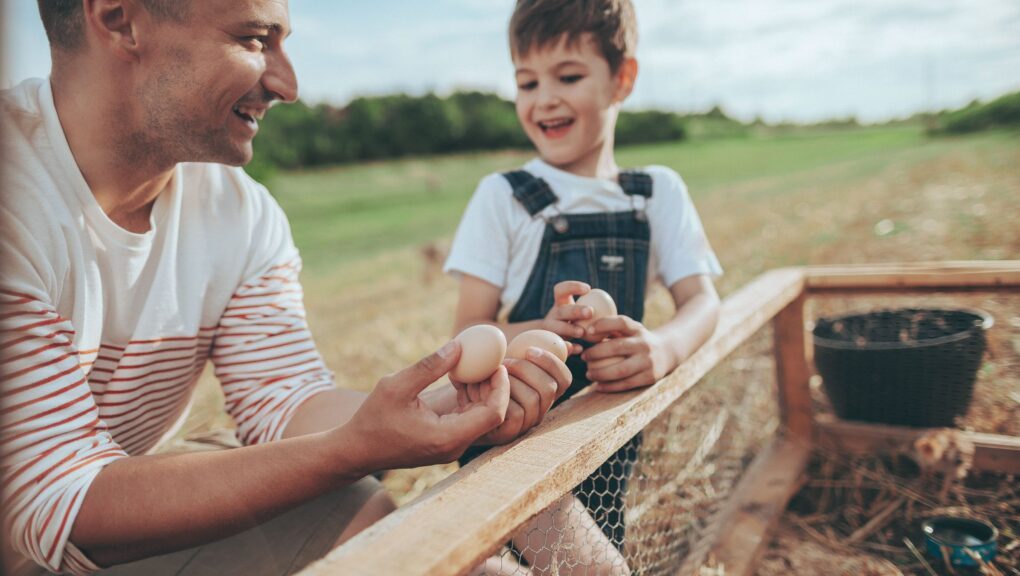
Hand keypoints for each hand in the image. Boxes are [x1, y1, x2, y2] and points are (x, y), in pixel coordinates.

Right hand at [341, 340, 509, 472]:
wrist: (357, 449)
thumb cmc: (373, 418)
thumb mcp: (396, 385)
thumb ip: (430, 366)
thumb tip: (459, 346)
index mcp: (447, 437)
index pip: (493, 414)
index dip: (501, 388)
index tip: (498, 365)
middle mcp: (455, 446)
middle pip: (492, 415)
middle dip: (493, 386)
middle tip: (489, 359)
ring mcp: (452, 446)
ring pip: (482, 416)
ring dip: (481, 390)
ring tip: (470, 365)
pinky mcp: (446, 440)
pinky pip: (468, 417)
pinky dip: (469, 397)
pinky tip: (457, 379)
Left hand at [463, 347, 571, 445]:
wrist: (451, 400)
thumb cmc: (476, 375)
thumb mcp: (501, 360)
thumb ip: (526, 352)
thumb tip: (566, 343)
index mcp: (541, 390)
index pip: (564, 379)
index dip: (553, 362)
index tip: (530, 349)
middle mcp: (537, 409)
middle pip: (551, 388)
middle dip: (528, 369)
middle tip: (505, 362)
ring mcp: (524, 424)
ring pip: (533, 400)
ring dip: (512, 382)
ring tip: (491, 374)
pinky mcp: (507, 434)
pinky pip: (514, 413)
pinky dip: (499, 396)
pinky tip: (482, 389)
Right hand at [539, 281, 591, 354]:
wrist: (557, 343)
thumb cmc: (579, 326)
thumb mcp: (582, 316)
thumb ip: (594, 314)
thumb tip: (617, 317)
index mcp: (560, 304)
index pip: (561, 290)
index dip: (572, 287)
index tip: (588, 289)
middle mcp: (552, 316)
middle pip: (560, 310)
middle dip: (574, 310)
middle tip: (590, 312)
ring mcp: (549, 331)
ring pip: (555, 328)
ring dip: (568, 328)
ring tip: (582, 332)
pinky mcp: (550, 345)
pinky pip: (559, 345)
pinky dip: (569, 346)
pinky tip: (579, 348)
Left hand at [581, 316, 678, 392]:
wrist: (667, 353)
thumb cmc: (637, 340)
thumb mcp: (630, 330)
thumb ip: (611, 330)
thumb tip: (583, 332)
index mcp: (638, 329)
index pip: (621, 322)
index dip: (603, 325)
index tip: (588, 331)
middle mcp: (644, 344)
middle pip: (617, 348)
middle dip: (596, 353)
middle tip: (583, 357)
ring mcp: (648, 362)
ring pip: (620, 370)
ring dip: (600, 373)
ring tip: (588, 374)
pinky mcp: (649, 378)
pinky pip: (626, 384)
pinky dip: (610, 386)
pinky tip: (598, 385)